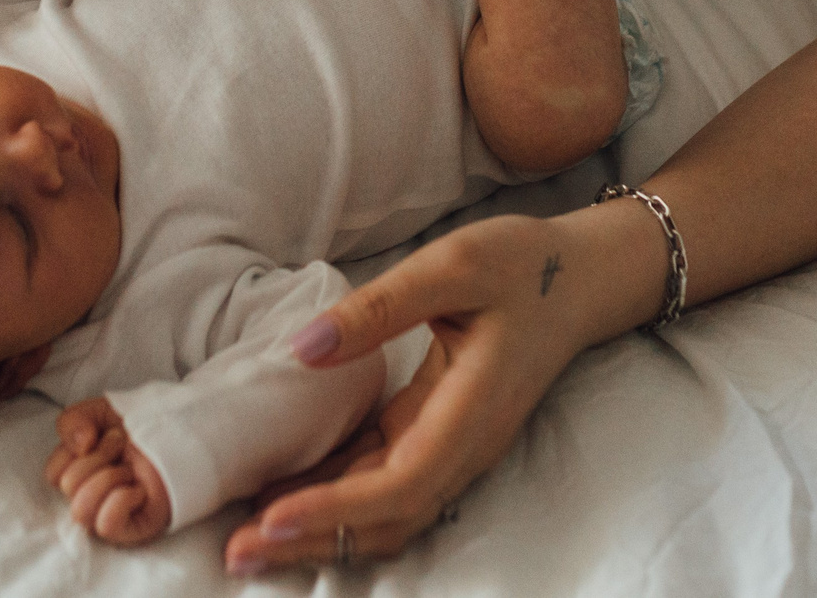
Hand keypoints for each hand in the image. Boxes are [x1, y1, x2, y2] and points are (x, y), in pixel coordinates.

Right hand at [45, 397, 171, 545]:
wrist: (185, 429)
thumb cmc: (143, 424)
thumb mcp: (99, 412)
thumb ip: (72, 420)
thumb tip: (78, 446)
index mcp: (81, 472)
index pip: (53, 473)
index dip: (73, 450)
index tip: (101, 435)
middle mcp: (93, 495)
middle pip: (67, 486)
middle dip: (98, 457)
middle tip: (123, 448)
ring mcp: (113, 514)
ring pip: (82, 509)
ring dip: (108, 478)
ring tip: (131, 469)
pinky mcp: (135, 528)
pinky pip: (107, 525)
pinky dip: (120, 500)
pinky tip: (138, 487)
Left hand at [221, 213, 611, 573]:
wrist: (580, 278)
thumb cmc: (523, 265)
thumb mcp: (452, 265)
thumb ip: (379, 307)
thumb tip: (303, 348)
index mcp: (471, 410)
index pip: (399, 484)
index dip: (335, 509)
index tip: (272, 517)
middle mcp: (464, 446)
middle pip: (386, 519)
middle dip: (312, 541)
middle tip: (235, 551)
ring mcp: (453, 447)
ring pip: (384, 512)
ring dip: (320, 530)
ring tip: (248, 535)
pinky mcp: (439, 435)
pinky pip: (385, 482)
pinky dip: (336, 497)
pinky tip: (287, 493)